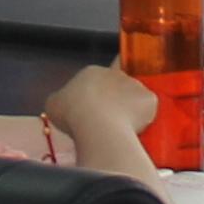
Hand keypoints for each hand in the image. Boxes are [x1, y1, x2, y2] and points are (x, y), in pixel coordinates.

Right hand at [40, 65, 160, 173]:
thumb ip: (62, 100)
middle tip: (108, 122)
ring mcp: (135, 85)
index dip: (96, 97)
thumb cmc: (73, 114)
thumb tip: (63, 105)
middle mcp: (116, 74)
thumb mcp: (54, 104)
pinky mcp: (149, 99)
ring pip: (136, 98)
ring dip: (131, 110)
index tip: (93, 111)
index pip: (97, 80)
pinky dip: (145, 120)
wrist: (96, 124)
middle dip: (115, 102)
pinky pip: (149, 110)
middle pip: (118, 87)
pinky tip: (135, 131)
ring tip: (122, 130)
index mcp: (92, 73)